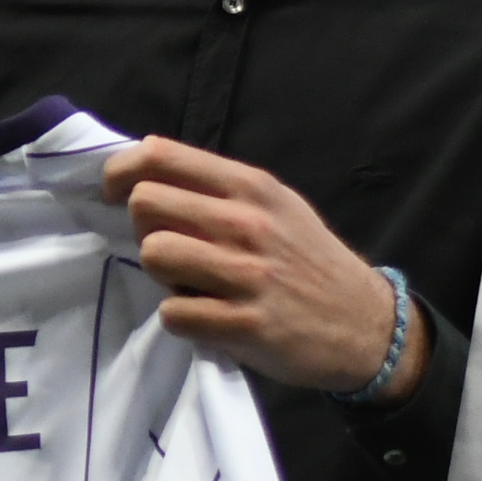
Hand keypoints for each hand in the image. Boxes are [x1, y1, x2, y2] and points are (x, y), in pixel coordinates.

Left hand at [102, 139, 423, 401]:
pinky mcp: (245, 325)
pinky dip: (180, 319)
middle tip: (168, 248)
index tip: (115, 194)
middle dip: (143, 228)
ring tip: (189, 283)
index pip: (160, 155)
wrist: (366, 325)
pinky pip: (174, 313)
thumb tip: (144, 176)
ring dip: (161, 275)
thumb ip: (218, 189)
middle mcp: (248, 223)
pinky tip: (206, 317)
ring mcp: (247, 275)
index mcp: (251, 187)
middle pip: (145, 204)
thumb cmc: (308, 260)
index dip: (121, 171)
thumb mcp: (275, 206)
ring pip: (154, 256)